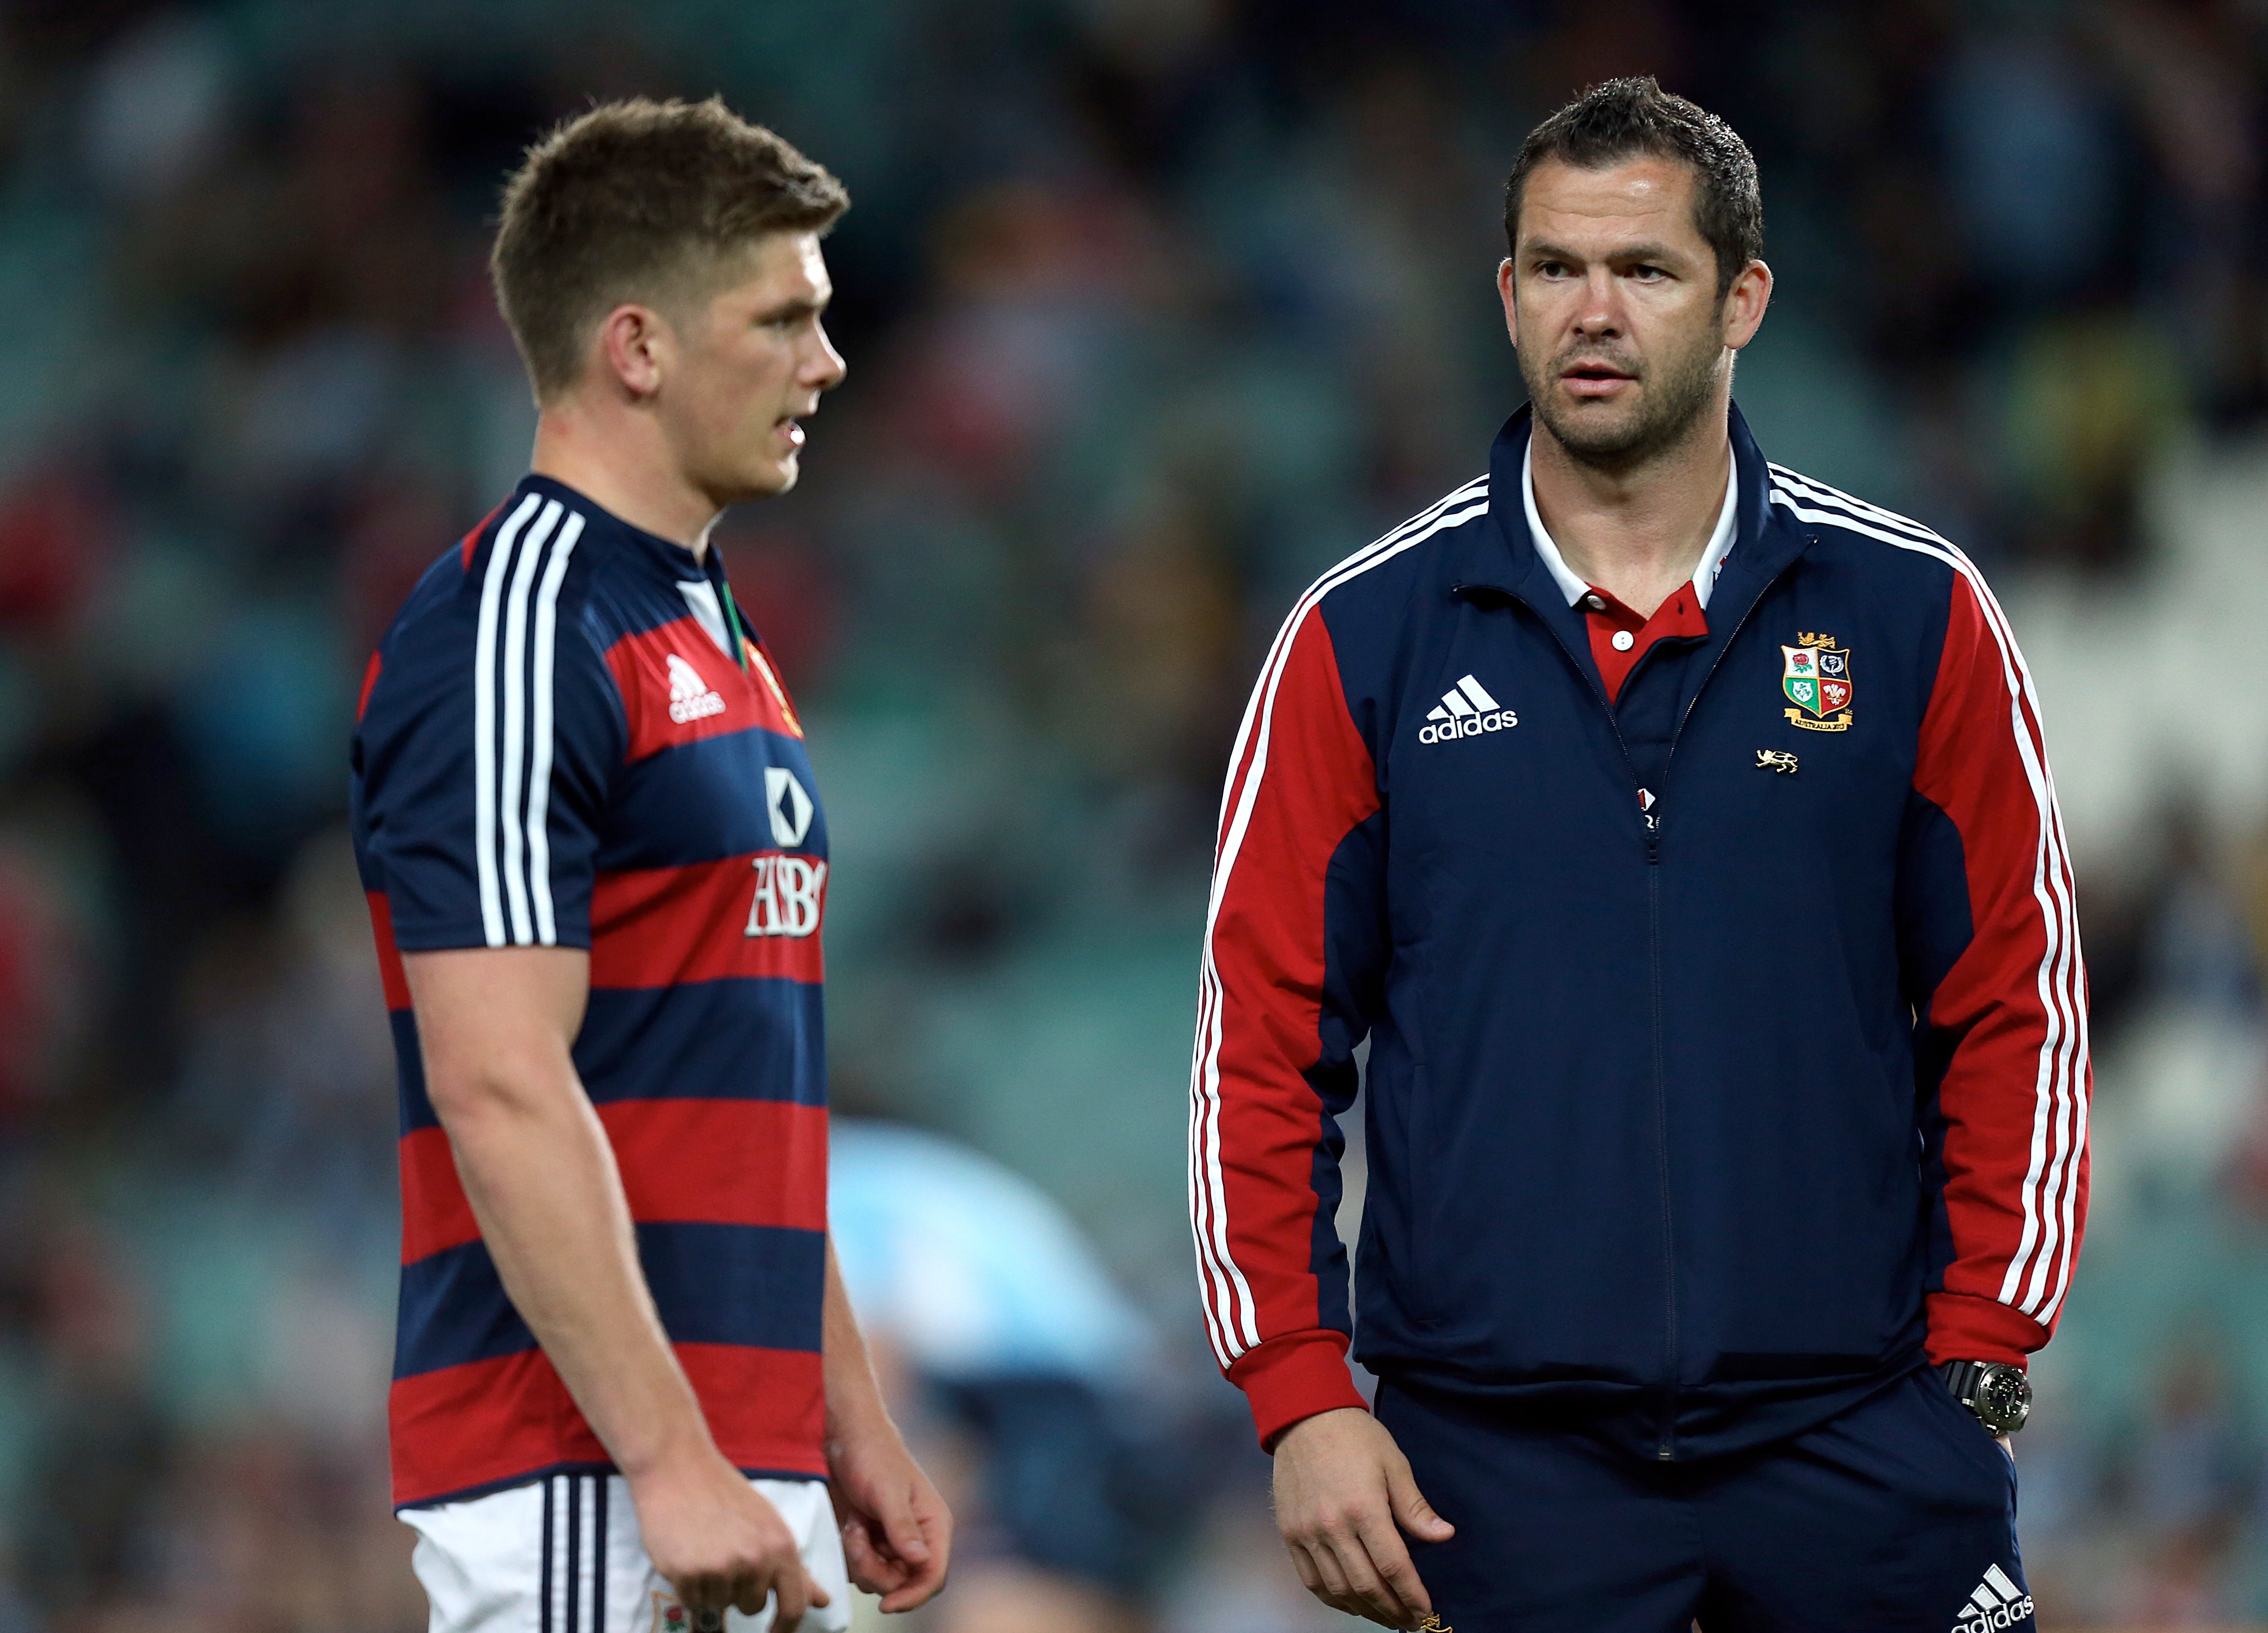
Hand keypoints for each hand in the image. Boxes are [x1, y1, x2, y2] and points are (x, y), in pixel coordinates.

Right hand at [629, 1447, 830, 1630]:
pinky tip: (687, 1555)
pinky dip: (689, 1587)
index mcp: (781, 1546)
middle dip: (740, 1590)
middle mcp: (755, 1560)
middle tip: (726, 1554)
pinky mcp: (687, 1574)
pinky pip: (693, 1602)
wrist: (678, 1469)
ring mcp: (721, 1568)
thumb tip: (821, 1601)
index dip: (786, 1627)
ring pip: (720, 1605)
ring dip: (713, 1587)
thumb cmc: (725, 1494)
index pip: (794, 1605)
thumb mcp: (768, 1524)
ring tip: (706, 1548)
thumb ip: (794, 1567)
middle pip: (752, 1607)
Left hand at [826, 1412, 951, 1612]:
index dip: (913, 1596)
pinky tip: (850, 1524)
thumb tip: (922, 1561)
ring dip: (861, 1559)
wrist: (845, 1438)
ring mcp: (894, 1541)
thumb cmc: (872, 1455)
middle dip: (875, 1569)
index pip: (933, 1576)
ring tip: (855, 1524)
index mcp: (934, 1524)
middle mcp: (918, 1537)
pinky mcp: (873, 1542)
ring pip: (880, 1580)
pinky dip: (852, 1553)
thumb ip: (902, 1527)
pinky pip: (862, 1569)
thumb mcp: (885, 1491)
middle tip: (858, 1538)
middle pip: (903, 1584)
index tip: (886, 1605)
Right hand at [1272, 1407, 1454, 1628]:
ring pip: (1339, 1589)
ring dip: (1366, 1611)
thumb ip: (1415, 1507)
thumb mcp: (1394, 1464)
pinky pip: (1312, 1581)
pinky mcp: (1289, 1534)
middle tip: (1411, 1622)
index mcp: (1363, 1508)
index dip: (1413, 1595)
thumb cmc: (1356, 1437)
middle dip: (1393, 1611)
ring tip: (1387, 1618)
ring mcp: (1307, 1533)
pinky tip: (1352, 1604)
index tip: (1427, 1612)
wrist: (1304, 1416)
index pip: (1394, 1567)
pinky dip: (1334, 1599)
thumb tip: (1444, 1536)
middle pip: (1367, 1586)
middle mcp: (1332, 1527)